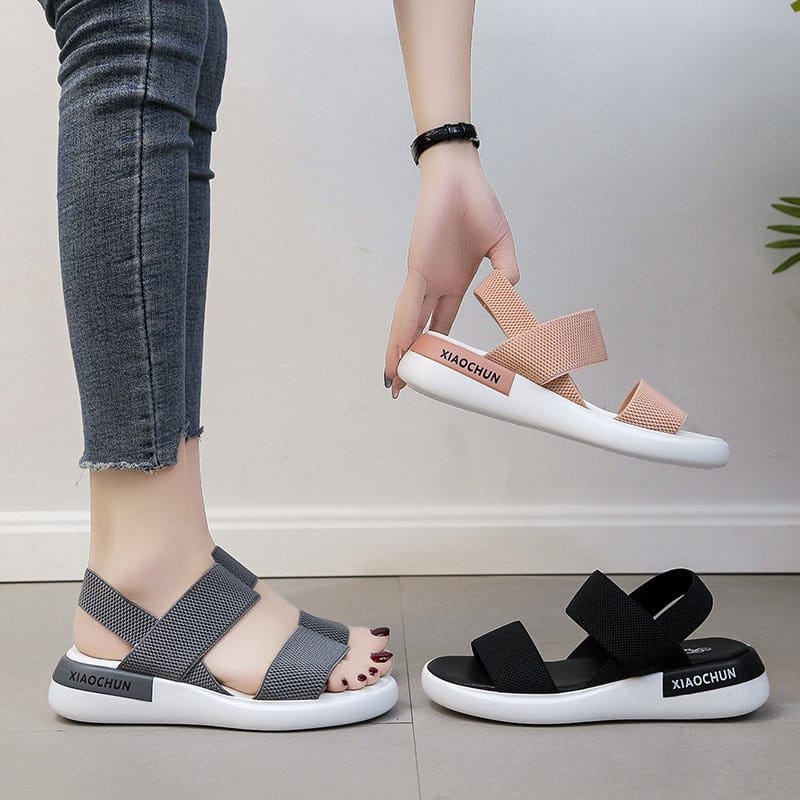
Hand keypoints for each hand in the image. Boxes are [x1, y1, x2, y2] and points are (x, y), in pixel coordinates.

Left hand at [384, 140, 519, 396]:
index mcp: (454, 283)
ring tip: (394, 381)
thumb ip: (506, 273)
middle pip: (419, 331)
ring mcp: (424, 278)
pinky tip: (397, 351)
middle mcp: (436, 286)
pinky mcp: (419, 268)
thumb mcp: (501, 247)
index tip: (434, 370)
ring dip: (400, 352)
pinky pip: (410, 306)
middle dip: (410, 359)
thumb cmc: (477, 204)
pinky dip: (403, 330)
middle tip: (402, 388)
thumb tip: (508, 294)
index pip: (441, 324)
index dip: (436, 348)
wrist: (460, 176)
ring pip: (409, 324)